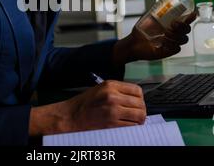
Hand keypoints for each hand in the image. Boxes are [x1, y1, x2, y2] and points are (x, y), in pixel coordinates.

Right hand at [29, 80, 145, 135]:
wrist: (72, 116)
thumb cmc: (85, 103)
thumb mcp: (101, 88)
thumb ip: (118, 90)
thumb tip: (135, 98)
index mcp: (111, 85)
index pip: (137, 90)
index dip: (140, 98)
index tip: (137, 103)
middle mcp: (113, 96)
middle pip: (140, 104)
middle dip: (141, 110)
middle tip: (137, 114)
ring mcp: (113, 110)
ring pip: (139, 116)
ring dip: (139, 120)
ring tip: (134, 121)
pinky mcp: (112, 124)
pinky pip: (132, 126)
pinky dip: (133, 127)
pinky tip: (127, 125)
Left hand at [113, 11, 196, 64]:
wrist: (134, 42)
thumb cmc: (141, 30)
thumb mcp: (149, 17)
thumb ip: (157, 9)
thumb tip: (164, 1)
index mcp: (171, 24)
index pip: (185, 20)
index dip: (191, 17)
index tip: (193, 13)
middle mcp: (174, 33)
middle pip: (187, 29)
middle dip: (183, 26)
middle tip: (173, 23)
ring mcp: (173, 42)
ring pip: (184, 39)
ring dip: (175, 35)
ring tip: (164, 33)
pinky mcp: (169, 51)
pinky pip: (177, 48)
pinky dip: (171, 44)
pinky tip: (162, 42)